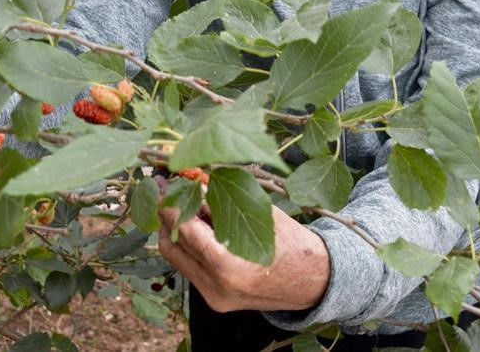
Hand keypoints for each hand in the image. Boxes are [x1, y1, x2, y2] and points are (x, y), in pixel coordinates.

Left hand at [158, 203, 329, 312]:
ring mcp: (214, 297)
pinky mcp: (215, 300)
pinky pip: (191, 268)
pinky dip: (190, 246)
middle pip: (173, 247)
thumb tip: (192, 179)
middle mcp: (216, 286)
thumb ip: (222, 198)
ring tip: (186, 207)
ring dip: (177, 231)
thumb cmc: (290, 241)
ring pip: (178, 260)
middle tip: (171, 194)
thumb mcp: (257, 211)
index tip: (166, 186)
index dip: (172, 206)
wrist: (313, 280)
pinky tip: (200, 227)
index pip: (185, 231)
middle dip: (168, 217)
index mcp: (228, 265)